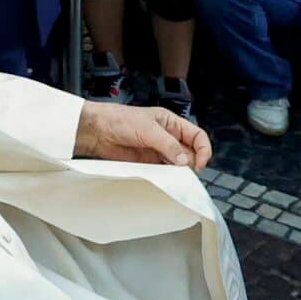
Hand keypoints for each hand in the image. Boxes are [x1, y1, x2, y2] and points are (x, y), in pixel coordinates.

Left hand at [74, 102, 211, 170]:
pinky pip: (163, 171)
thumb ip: (168, 144)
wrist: (97, 131)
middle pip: (190, 152)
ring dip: (179, 172)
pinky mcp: (148, 162)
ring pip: (178, 164)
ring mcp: (158, 150)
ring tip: (175, 177)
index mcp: (171, 122)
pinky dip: (167, 177)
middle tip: (185, 173)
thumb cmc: (119, 120)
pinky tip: (164, 179)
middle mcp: (167, 136)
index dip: (203, 149)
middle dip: (191, 163)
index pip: (197, 136)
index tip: (200, 163)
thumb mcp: (148, 129)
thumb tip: (185, 160)